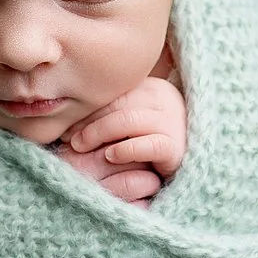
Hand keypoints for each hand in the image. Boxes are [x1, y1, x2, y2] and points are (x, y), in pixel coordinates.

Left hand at [57, 77, 186, 203]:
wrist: (191, 169)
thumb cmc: (149, 147)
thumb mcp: (129, 125)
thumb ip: (109, 115)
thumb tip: (69, 116)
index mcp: (151, 88)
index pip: (113, 93)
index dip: (86, 109)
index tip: (66, 125)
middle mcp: (165, 99)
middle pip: (117, 104)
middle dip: (88, 122)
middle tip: (69, 138)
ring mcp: (174, 122)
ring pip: (128, 120)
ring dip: (98, 133)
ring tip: (80, 146)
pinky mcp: (178, 147)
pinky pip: (149, 144)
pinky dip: (126, 150)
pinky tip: (111, 157)